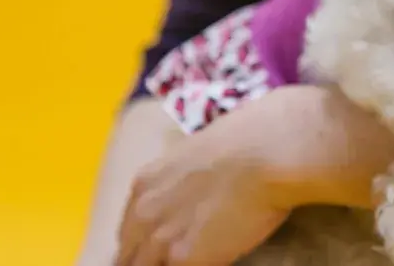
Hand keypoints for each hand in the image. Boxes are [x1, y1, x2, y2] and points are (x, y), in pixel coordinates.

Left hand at [113, 94, 294, 265]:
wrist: (266, 154)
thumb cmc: (246, 141)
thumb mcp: (198, 155)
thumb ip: (185, 180)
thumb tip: (196, 192)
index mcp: (145, 184)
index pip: (129, 230)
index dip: (144, 243)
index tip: (160, 250)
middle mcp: (144, 213)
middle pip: (127, 256)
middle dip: (147, 261)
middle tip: (172, 260)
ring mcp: (160, 239)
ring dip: (165, 265)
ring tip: (191, 261)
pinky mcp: (184, 259)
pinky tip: (209, 264)